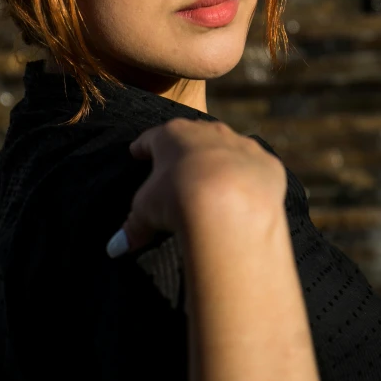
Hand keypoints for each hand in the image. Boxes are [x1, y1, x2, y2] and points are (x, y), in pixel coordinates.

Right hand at [106, 117, 286, 256]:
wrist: (229, 204)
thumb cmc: (177, 199)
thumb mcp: (146, 212)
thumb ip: (132, 226)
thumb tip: (114, 248)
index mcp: (173, 135)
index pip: (152, 138)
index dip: (144, 147)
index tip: (137, 152)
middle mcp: (208, 132)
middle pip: (193, 137)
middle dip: (185, 149)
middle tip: (178, 164)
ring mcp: (240, 144)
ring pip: (228, 148)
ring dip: (221, 160)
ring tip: (214, 179)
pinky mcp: (266, 164)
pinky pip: (255, 169)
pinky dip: (249, 179)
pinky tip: (246, 193)